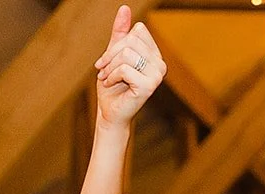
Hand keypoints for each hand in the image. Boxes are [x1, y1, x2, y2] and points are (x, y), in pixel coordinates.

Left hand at [93, 5, 165, 127]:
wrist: (110, 113)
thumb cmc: (112, 86)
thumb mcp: (113, 55)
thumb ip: (120, 33)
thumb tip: (125, 8)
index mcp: (154, 55)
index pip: (137, 31)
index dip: (118, 43)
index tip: (106, 59)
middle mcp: (160, 64)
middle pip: (131, 41)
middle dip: (111, 55)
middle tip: (103, 70)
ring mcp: (157, 76)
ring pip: (127, 54)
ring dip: (110, 67)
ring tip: (106, 78)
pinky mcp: (149, 86)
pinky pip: (125, 68)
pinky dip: (112, 76)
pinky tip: (111, 84)